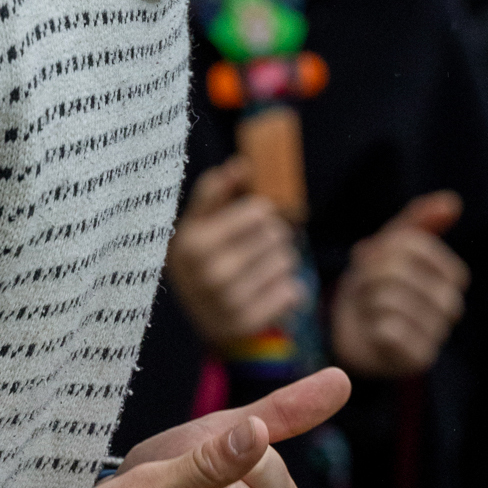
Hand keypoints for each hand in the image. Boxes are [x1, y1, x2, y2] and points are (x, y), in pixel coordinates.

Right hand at [165, 156, 304, 347]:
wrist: (198, 315)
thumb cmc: (199, 258)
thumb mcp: (194, 222)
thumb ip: (214, 191)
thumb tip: (241, 164)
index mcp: (194, 244)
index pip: (258, 211)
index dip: (261, 211)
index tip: (253, 218)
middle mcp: (210, 275)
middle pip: (275, 234)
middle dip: (272, 234)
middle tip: (259, 244)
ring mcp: (230, 302)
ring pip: (287, 260)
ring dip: (282, 258)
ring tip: (263, 265)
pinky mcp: (250, 323)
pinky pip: (293, 291)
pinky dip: (287, 286)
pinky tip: (269, 288)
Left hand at [329, 192, 468, 378]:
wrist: (349, 330)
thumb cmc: (373, 283)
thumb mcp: (390, 246)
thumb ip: (419, 222)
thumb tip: (452, 202)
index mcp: (451, 275)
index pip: (417, 245)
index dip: (385, 247)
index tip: (372, 256)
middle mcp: (451, 306)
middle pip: (401, 271)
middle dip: (370, 273)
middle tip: (364, 286)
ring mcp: (437, 335)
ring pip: (392, 301)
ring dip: (367, 301)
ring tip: (368, 308)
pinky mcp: (418, 360)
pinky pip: (390, 331)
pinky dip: (371, 327)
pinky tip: (374, 333)